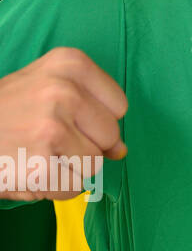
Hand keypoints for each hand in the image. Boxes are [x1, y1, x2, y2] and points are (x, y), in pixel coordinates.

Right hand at [0, 48, 126, 198]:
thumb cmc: (5, 110)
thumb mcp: (45, 88)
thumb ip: (91, 111)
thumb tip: (121, 151)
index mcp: (69, 63)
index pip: (119, 105)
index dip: (96, 120)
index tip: (67, 118)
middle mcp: (63, 90)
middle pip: (110, 136)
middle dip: (85, 146)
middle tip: (46, 139)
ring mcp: (52, 127)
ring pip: (93, 165)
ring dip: (68, 169)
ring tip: (35, 153)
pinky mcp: (41, 165)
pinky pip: (72, 188)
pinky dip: (53, 188)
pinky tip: (29, 170)